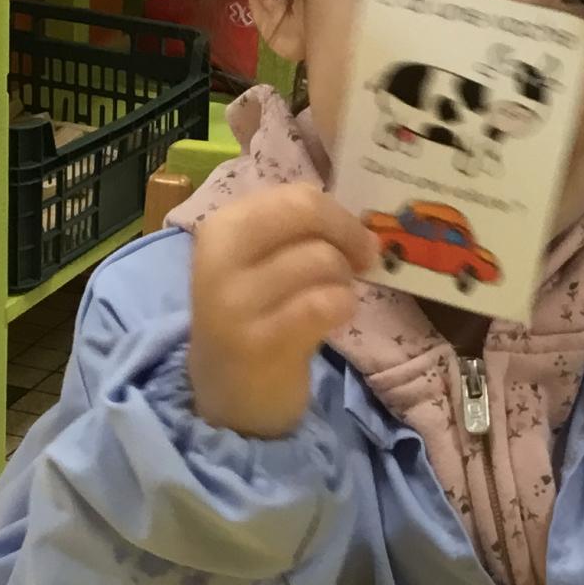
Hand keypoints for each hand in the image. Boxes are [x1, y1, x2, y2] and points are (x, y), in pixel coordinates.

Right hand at [188, 184, 374, 438]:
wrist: (227, 389)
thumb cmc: (254, 315)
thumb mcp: (258, 261)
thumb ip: (295, 231)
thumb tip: (358, 220)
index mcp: (222, 227)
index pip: (295, 195)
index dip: (337, 214)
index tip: (354, 237)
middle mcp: (221, 258)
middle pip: (305, 212)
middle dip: (347, 233)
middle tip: (363, 260)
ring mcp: (236, 303)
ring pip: (321, 260)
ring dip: (344, 280)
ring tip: (332, 298)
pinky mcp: (259, 343)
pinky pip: (325, 303)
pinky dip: (342, 306)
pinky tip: (332, 319)